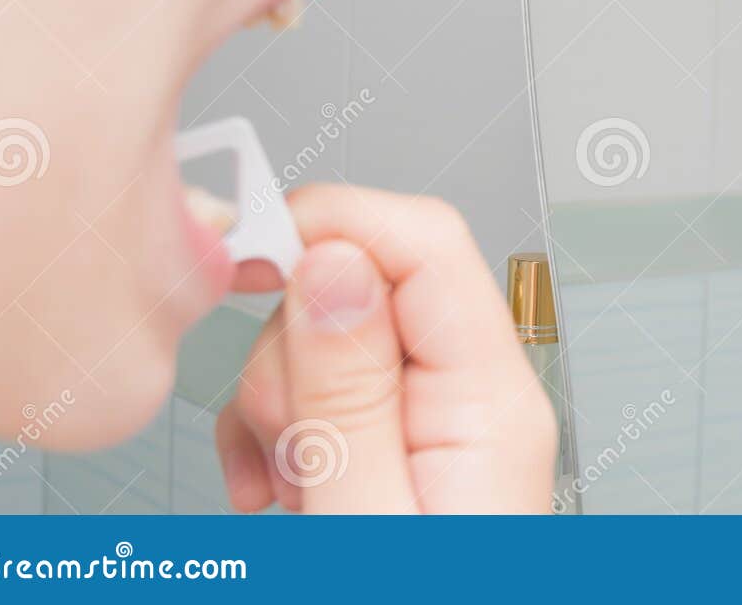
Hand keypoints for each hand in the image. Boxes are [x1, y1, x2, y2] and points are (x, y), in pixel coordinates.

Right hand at [215, 184, 557, 512]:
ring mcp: (439, 419)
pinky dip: (276, 432)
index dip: (334, 223)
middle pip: (366, 285)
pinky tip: (275, 490)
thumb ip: (348, 394)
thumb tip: (331, 262)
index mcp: (492, 404)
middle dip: (292, 351)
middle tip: (288, 442)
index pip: (430, 240)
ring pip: (330, 336)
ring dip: (281, 404)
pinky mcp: (399, 446)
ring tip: (297, 488)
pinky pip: (321, 391)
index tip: (249, 258)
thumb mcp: (366, 519)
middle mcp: (478, 397)